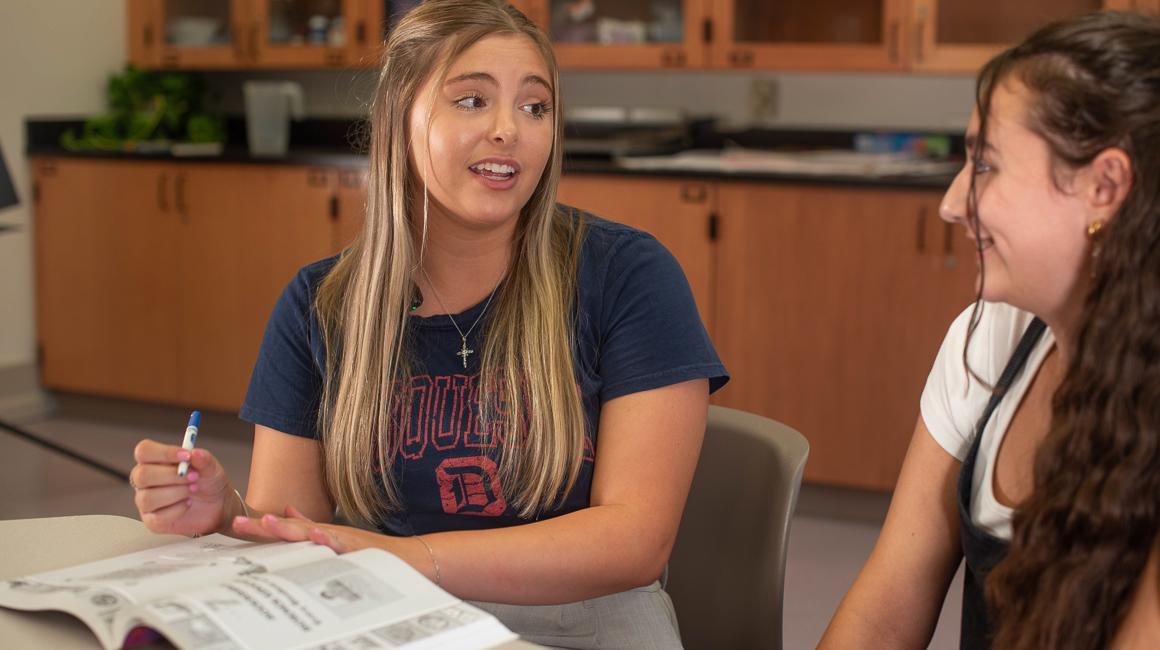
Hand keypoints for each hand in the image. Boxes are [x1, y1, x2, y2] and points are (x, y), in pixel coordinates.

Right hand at [131, 439, 233, 535]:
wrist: (218, 505)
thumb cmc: (207, 482)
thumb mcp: (211, 467)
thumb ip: (203, 459)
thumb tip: (195, 453)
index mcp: (154, 461)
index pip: (144, 451)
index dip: (163, 452)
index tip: (186, 456)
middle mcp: (145, 481)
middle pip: (142, 475)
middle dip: (171, 475)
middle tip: (193, 476)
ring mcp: (146, 501)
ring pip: (148, 497)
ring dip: (176, 493)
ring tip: (192, 490)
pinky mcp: (153, 521)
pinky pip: (158, 517)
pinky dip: (178, 509)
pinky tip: (187, 504)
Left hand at [230, 506, 378, 553]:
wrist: (410, 556)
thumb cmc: (373, 551)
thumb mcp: (337, 538)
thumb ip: (311, 524)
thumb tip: (287, 511)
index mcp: (320, 534)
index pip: (285, 530)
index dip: (261, 528)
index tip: (236, 525)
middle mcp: (328, 534)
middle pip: (292, 529)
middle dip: (265, 527)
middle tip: (239, 524)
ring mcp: (343, 540)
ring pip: (313, 534)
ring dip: (291, 528)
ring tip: (268, 523)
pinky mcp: (359, 549)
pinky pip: (342, 545)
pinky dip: (329, 540)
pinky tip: (317, 536)